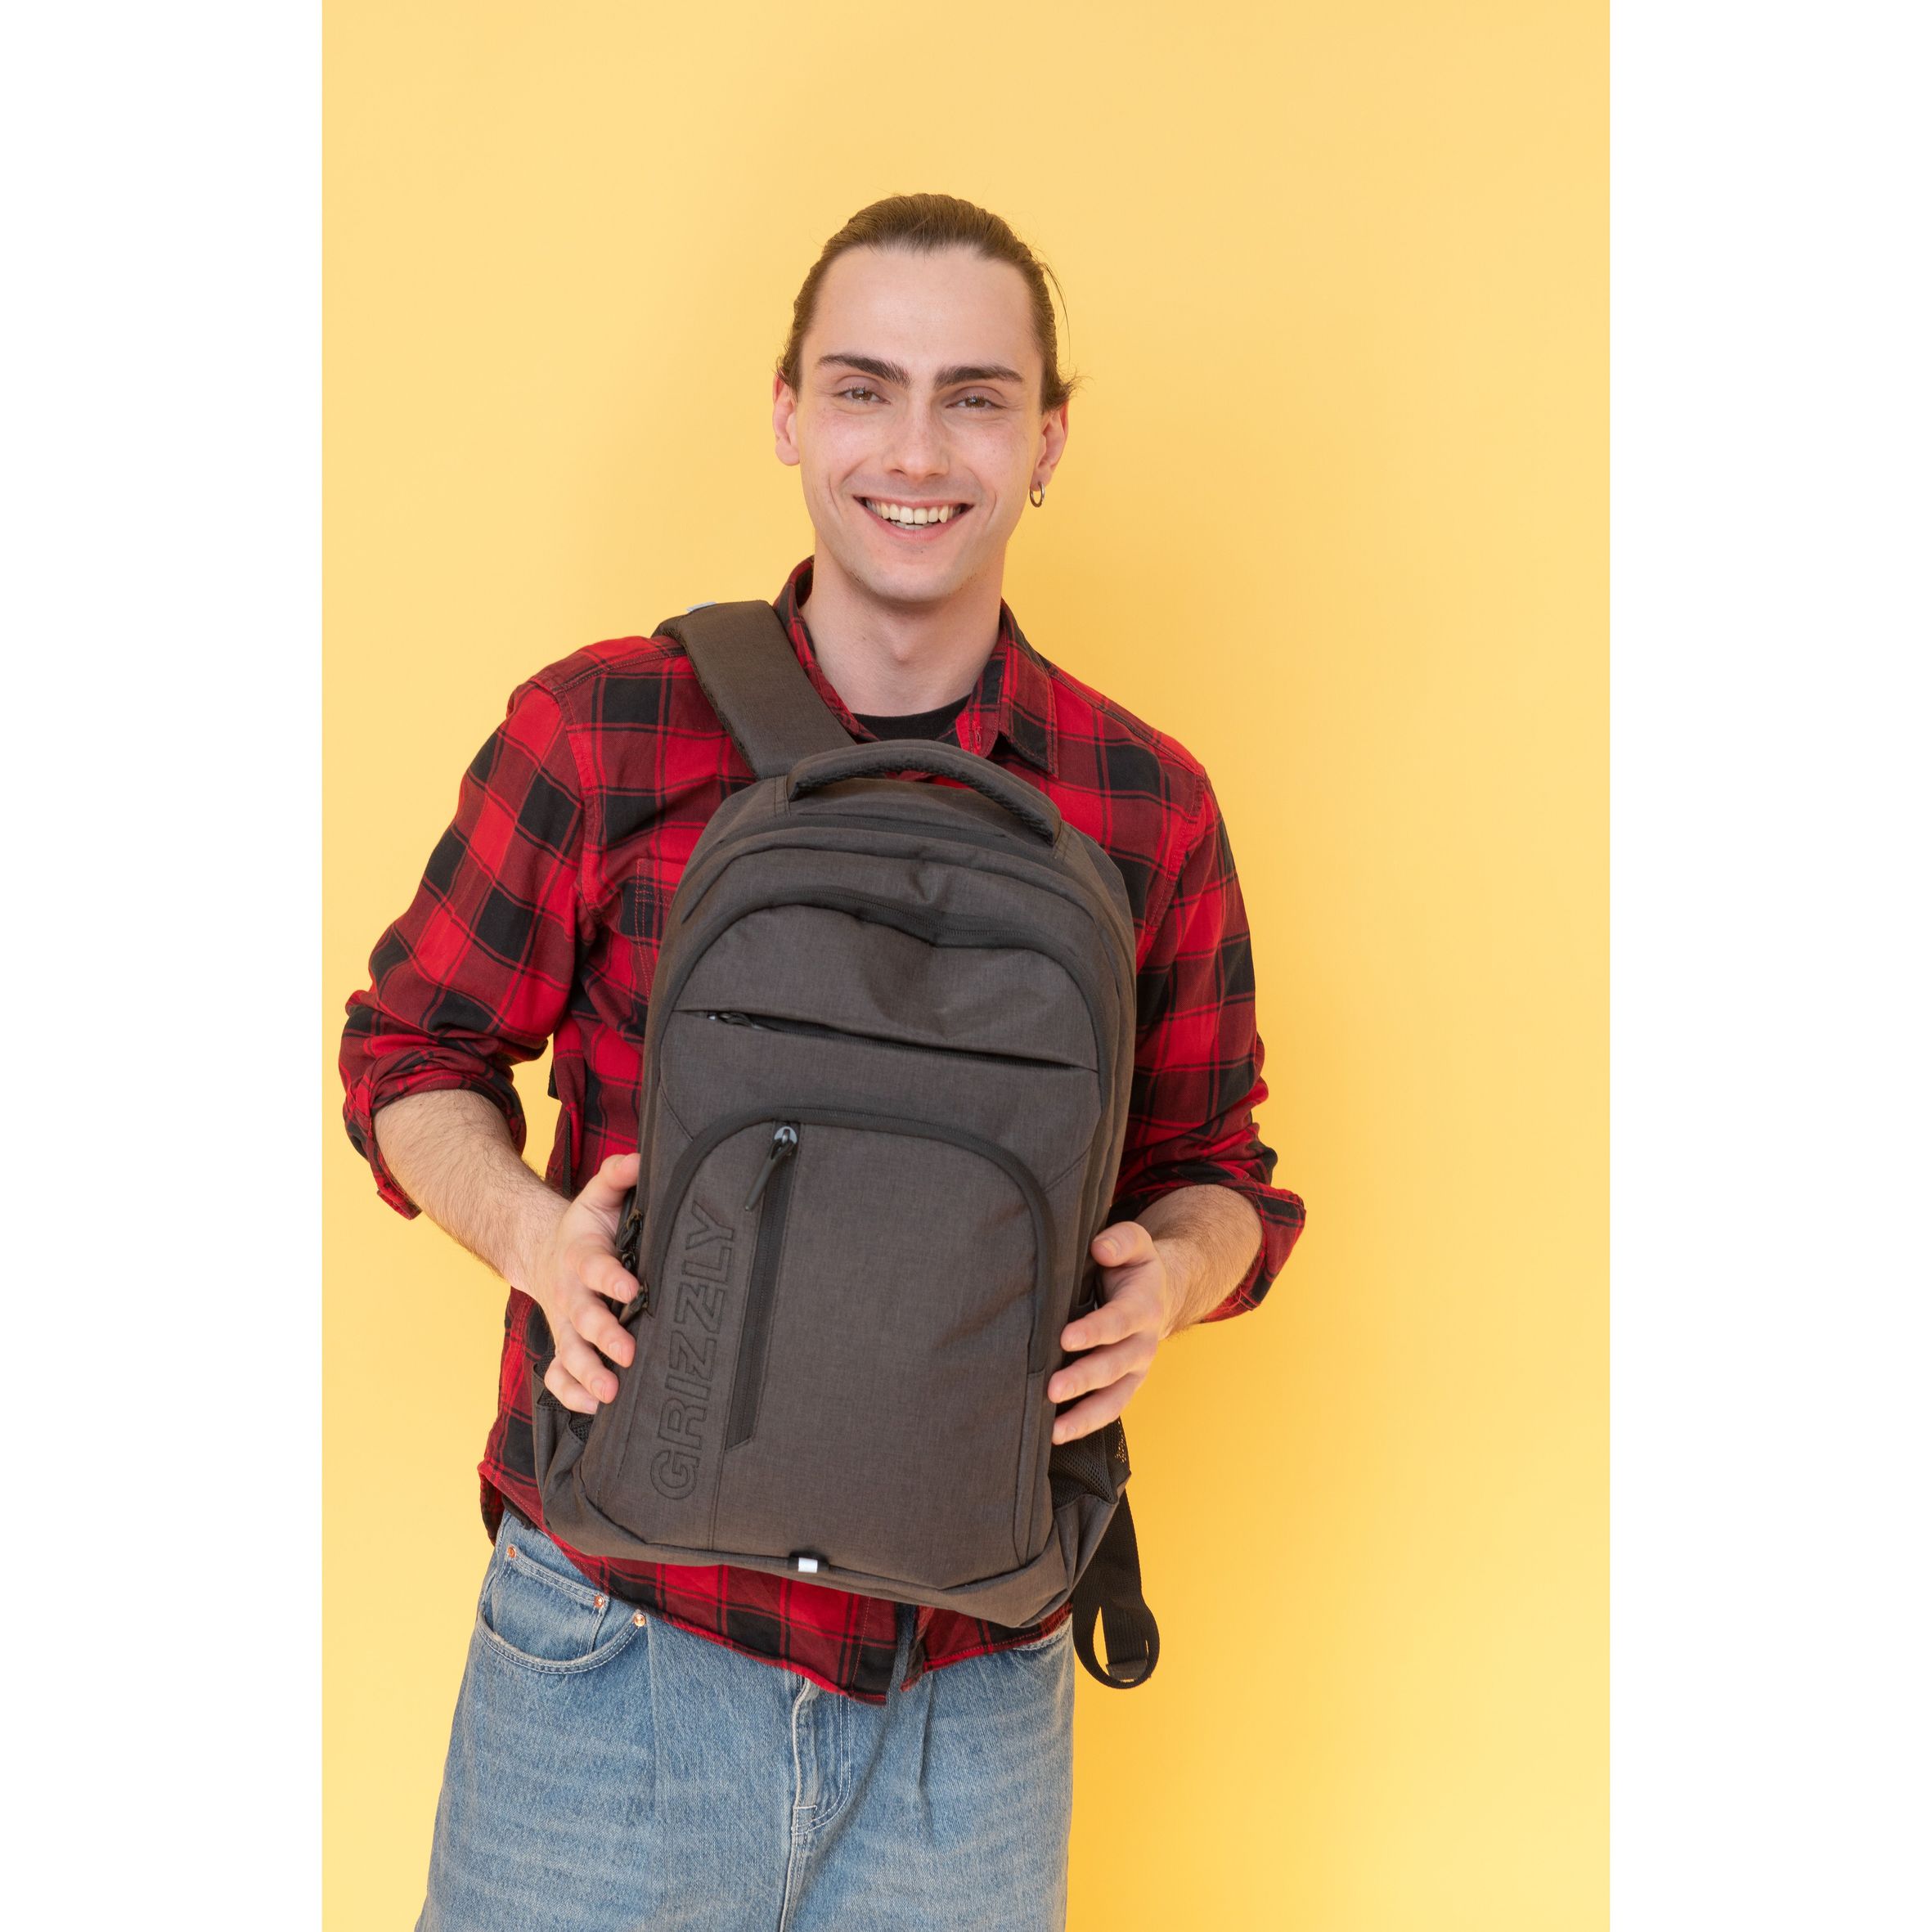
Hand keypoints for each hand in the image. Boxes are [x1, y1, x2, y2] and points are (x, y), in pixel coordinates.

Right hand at [525, 1151, 642, 1414]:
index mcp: (583, 1257)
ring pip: (570, 1354)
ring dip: (588, 1375)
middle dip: (604, 1338)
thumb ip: (618, 1175)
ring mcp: (566, 1325)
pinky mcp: (564, 1345)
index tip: (633, 1290)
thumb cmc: (586, 1227)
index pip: (597, 1268)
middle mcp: (572, 1295)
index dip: (613, 1279)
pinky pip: (560, 1376)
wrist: (545, 1252)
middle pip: (584, 1319)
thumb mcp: (599, 1196)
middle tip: (627, 1354)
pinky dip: (571, 1394)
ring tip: (609, 1394)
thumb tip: (640, 1158)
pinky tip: (592, 1407)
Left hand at [1048, 1220, 1174, 1444]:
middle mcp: (1143, 1344)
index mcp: (1143, 1306)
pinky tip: (1056, 1436)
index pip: (1119, 1321)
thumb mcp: (1135, 1243)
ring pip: (1114, 1398)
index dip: (1095, 1330)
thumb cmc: (1133, 1268)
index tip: (1066, 1337)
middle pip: (1115, 1365)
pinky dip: (1085, 1425)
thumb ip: (1120, 1241)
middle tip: (1052, 1388)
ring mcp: (1135, 1370)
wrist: (1158, 1294)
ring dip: (1085, 1415)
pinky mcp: (1124, 1386)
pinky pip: (1108, 1411)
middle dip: (1084, 1378)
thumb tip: (1101, 1249)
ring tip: (1054, 1429)